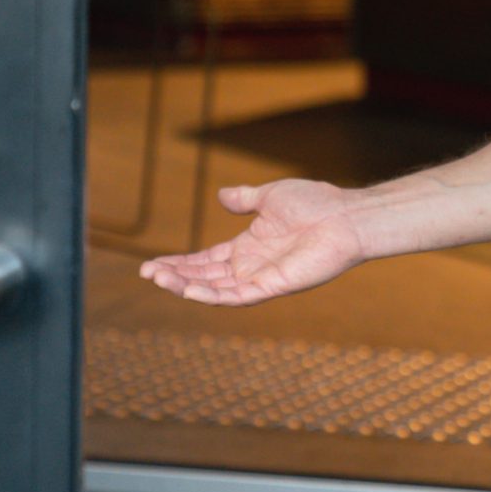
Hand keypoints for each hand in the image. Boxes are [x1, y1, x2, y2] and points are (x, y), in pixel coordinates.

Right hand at [139, 179, 368, 306]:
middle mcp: (251, 266)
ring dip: (184, 285)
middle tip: (146, 273)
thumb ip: (245, 199)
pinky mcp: (272, 287)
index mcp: (249, 247)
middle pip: (204, 276)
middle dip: (174, 276)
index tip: (152, 264)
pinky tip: (187, 290)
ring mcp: (260, 278)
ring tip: (156, 278)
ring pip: (214, 289)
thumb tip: (222, 195)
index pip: (206, 260)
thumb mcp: (270, 196)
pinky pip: (235, 297)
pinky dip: (211, 295)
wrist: (345, 216)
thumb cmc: (316, 203)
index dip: (180, 263)